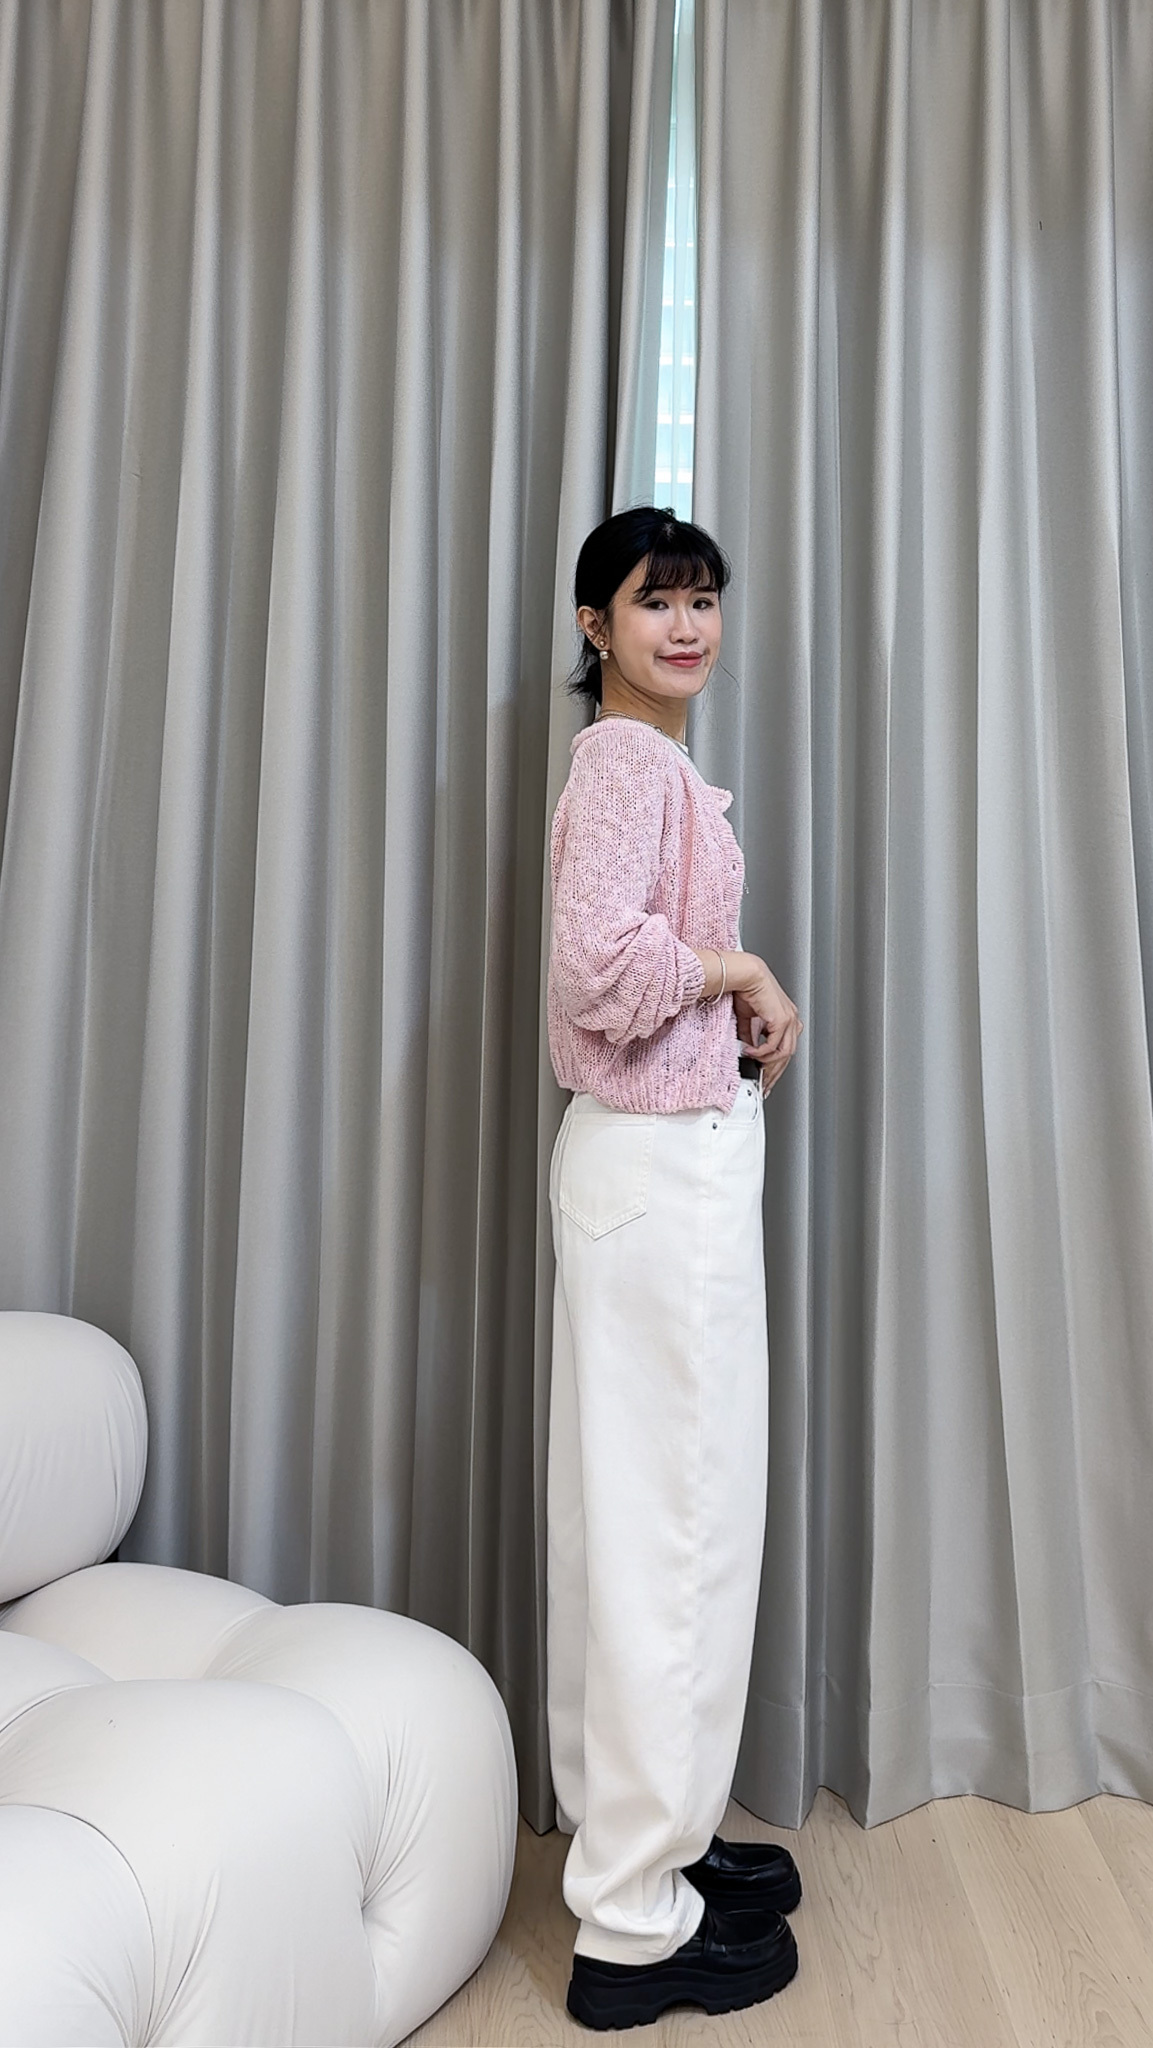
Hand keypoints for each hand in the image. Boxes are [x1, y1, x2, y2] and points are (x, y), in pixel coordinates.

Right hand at [731, 960, 802, 1093]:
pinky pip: (774, 1046)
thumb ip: (750, 1036)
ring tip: (754, 1067)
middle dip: (773, 1072)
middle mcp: (791, 1019)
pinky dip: (761, 1053)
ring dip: (768, 1064)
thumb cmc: (745, 990)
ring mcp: (790, 1020)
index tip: (766, 1077)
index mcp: (785, 1018)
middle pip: (787, 1055)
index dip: (776, 1065)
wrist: (745, 975)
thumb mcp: (747, 1019)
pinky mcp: (783, 1020)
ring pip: (784, 1053)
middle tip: (762, 1083)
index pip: (785, 1047)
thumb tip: (747, 1050)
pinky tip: (750, 1052)